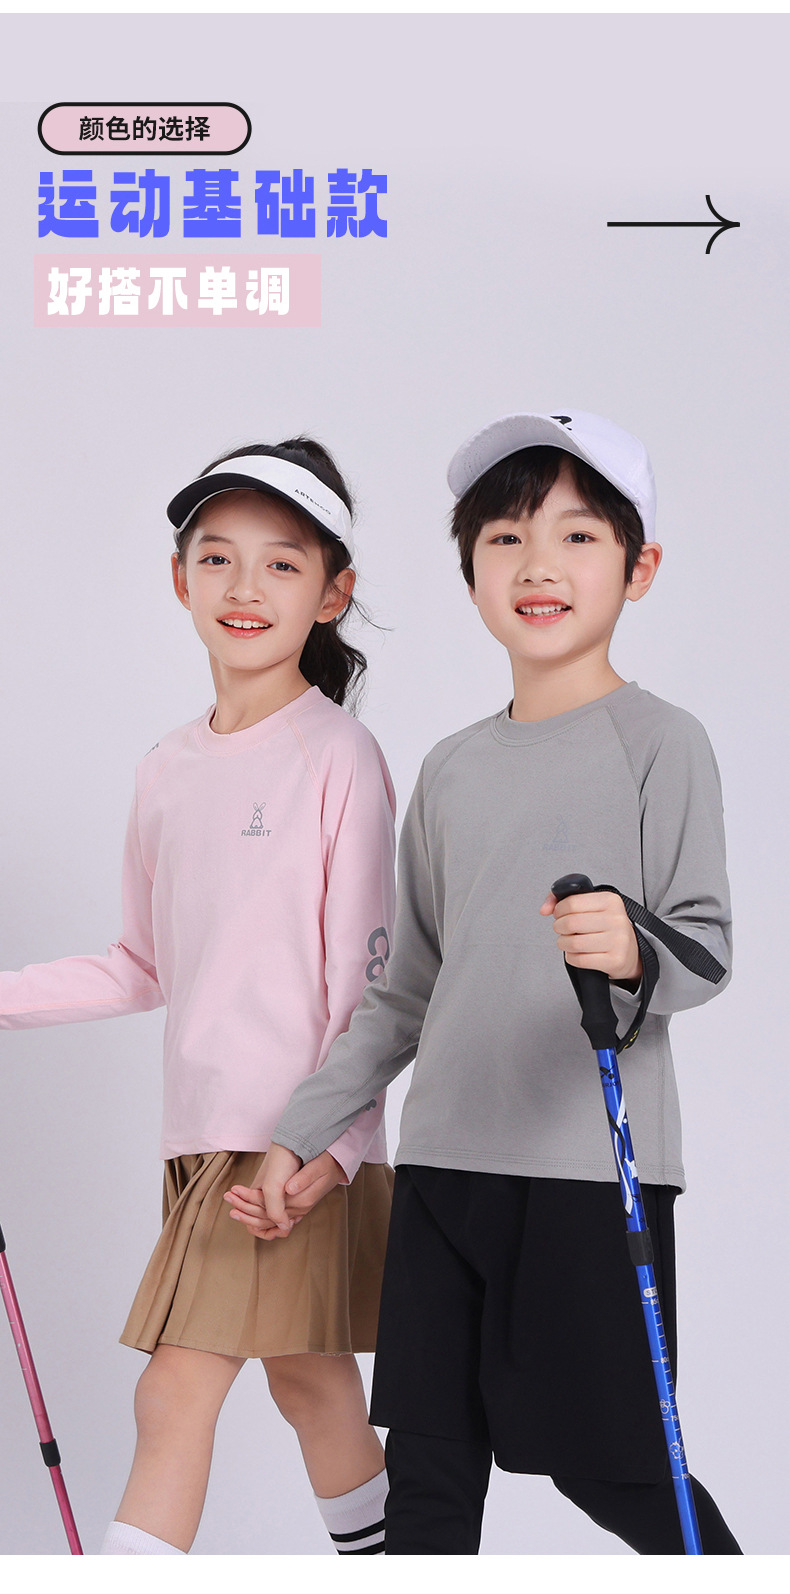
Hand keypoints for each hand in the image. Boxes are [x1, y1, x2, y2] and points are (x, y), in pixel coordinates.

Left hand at [224, 1146, 347, 1241]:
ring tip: (233, 1207)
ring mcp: (298, 1210)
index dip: (249, 1200)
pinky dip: (262, 1222)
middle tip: (228, 1198)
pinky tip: (250, 1219)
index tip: (234, 1192)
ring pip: (269, 1220)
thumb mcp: (318, 1166)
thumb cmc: (328, 1162)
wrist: (339, 1163)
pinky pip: (277, 1221)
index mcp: (301, 1200)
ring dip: (250, 1215)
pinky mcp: (297, 1207)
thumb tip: (289, 1189)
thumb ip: (304, 1178)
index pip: (269, 1208)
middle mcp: (298, 1209)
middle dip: (245, 1209)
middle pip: (266, 1217)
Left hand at [540, 889, 641, 984]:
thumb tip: (545, 908)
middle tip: (562, 929)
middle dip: (559, 927)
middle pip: (571, 923)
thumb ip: (562, 900)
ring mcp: (618, 941)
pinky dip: (571, 957)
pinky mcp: (614, 960)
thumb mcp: (591, 906)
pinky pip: (580, 960)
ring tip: (568, 941)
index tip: (559, 914)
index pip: (572, 902)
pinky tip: (576, 953)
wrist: (630, 951)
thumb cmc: (606, 927)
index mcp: (611, 901)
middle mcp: (617, 919)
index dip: (559, 910)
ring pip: (574, 943)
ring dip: (563, 943)